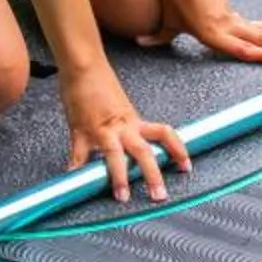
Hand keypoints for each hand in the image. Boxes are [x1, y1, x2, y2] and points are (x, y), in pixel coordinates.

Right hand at [59, 66, 186, 202]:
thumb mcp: (118, 105)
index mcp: (133, 120)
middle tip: (160, 195)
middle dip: (153, 175)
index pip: (163, 134)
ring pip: (116, 156)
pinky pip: (79, 155)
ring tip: (122, 197)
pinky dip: (76, 169)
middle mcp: (122, 127)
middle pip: (144, 152)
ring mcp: (102, 130)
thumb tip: (127, 139)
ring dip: (120, 178)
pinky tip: (75, 179)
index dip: (178, 150)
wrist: (84, 64)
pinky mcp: (81, 130)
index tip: (186, 167)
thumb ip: (122, 124)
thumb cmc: (99, 81)